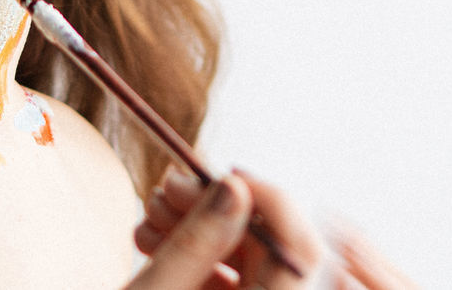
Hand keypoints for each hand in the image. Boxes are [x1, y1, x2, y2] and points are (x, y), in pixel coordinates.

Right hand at [126, 168, 416, 289]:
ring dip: (203, 230)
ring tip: (149, 219)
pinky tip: (153, 242)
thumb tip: (235, 186)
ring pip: (250, 267)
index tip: (227, 173)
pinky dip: (197, 259)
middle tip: (169, 189)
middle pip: (276, 257)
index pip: (302, 256)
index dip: (272, 202)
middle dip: (223, 211)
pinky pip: (231, 288)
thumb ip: (196, 243)